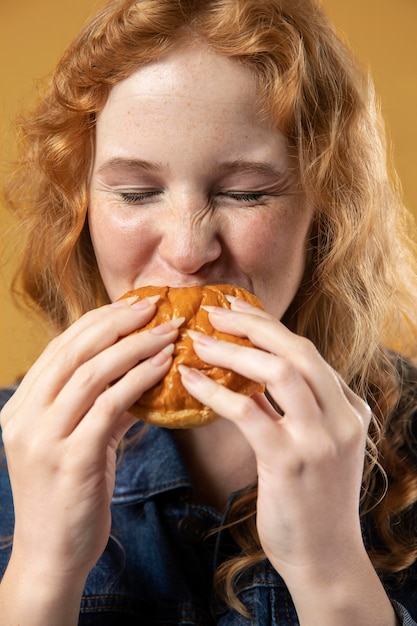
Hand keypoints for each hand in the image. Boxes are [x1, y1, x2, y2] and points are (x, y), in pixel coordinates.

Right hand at [0, 297, 179, 582]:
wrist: (51, 557)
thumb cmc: (68, 496)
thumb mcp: (78, 443)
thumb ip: (102, 407)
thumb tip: (141, 375)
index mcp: (21, 406)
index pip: (61, 347)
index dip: (99, 320)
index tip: (132, 304)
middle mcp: (25, 416)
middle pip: (74, 350)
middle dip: (118, 321)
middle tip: (155, 305)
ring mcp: (44, 437)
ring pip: (92, 372)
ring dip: (136, 346)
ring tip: (169, 331)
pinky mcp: (70, 459)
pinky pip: (110, 405)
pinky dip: (139, 379)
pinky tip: (164, 365)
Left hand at [179, 298, 371, 588]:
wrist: (326, 559)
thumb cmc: (313, 501)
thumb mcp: (317, 446)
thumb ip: (294, 410)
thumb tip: (252, 379)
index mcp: (349, 408)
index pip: (306, 353)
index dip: (269, 327)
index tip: (237, 311)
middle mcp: (342, 417)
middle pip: (297, 350)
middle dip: (253, 324)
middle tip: (215, 310)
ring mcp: (320, 439)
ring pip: (279, 373)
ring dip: (234, 350)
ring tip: (199, 340)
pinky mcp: (291, 462)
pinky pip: (249, 412)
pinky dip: (217, 391)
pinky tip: (191, 381)